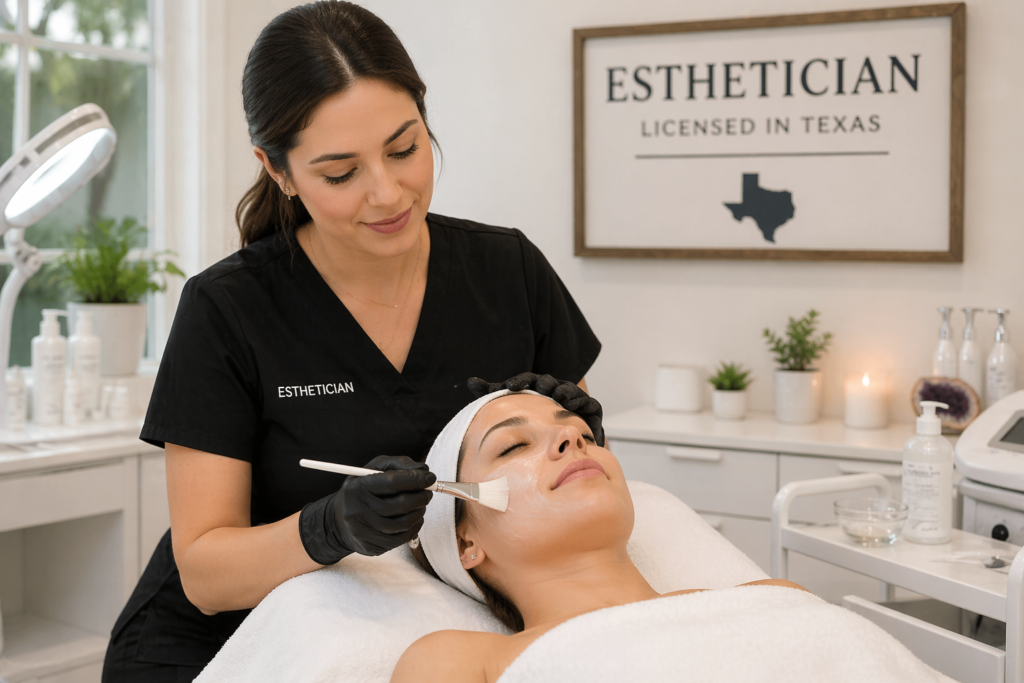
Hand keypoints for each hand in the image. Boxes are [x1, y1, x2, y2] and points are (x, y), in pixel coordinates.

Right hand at [299, 455, 435, 563]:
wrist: (339, 522)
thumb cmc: (362, 491)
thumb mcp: (374, 469)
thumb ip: (399, 464)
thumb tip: (424, 470)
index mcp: (357, 487)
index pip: (392, 482)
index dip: (415, 479)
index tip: (430, 477)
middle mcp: (358, 510)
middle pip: (401, 504)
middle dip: (422, 496)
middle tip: (428, 491)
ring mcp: (364, 531)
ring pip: (404, 523)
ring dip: (420, 511)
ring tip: (421, 504)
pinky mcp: (371, 547)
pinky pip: (402, 538)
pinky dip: (415, 526)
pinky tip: (415, 518)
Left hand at [467, 373, 604, 446]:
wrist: (567, 441)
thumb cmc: (539, 419)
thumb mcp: (512, 405)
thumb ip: (492, 393)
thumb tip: (469, 381)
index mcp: (537, 388)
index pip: (527, 381)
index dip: (520, 382)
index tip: (510, 386)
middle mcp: (555, 389)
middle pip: (549, 382)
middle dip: (545, 383)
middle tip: (542, 387)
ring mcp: (573, 398)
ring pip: (567, 390)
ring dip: (563, 391)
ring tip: (558, 395)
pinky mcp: (590, 409)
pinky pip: (586, 402)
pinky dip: (579, 401)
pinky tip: (570, 404)